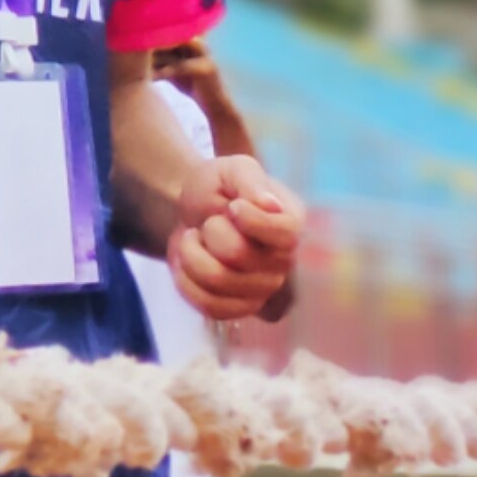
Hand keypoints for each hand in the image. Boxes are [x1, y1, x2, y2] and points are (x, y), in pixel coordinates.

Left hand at [168, 154, 302, 320]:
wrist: (195, 214)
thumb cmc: (219, 189)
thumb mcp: (231, 169)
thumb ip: (250, 179)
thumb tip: (269, 205)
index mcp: (291, 223)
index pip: (286, 234)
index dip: (251, 221)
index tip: (232, 206)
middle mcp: (284, 261)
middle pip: (238, 255)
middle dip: (210, 231)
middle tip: (209, 222)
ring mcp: (263, 289)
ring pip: (216, 281)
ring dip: (190, 254)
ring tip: (194, 240)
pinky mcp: (240, 308)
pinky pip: (209, 306)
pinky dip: (186, 283)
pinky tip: (187, 265)